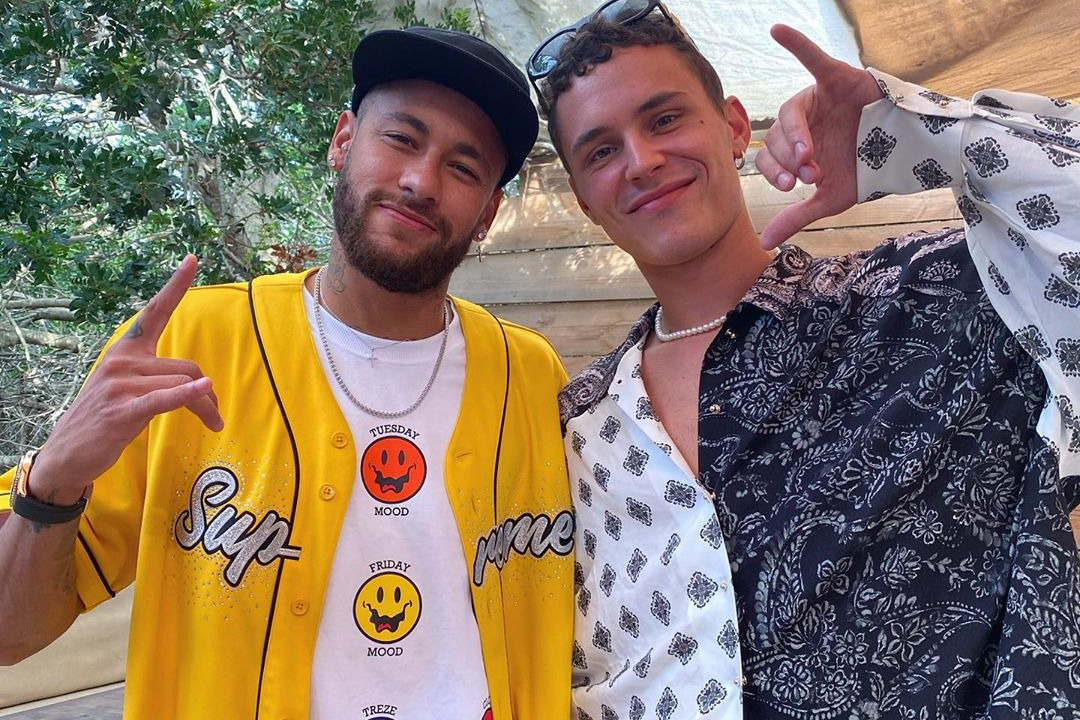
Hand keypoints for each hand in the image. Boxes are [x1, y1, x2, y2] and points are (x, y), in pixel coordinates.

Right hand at [32, 255, 222, 504]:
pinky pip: (164, 398)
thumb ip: (160, 377)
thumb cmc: (105, 419)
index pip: (154, 312)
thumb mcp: (129, 389)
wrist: (68, 454)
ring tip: (214, 424)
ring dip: (206, 407)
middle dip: (209, 393)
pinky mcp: (123, 410)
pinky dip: (188, 396)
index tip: (192, 259)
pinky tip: (205, 391)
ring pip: (185, 385)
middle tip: (216, 416)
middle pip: (188, 368)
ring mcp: (121, 385)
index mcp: (126, 350)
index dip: (175, 286)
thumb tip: (201, 383)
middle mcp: (122, 361)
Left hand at [756, 24, 884, 248]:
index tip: (796, 186)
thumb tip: (765, 243)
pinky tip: (777, 31)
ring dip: (795, 135)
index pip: (769, 160)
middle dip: (791, 159)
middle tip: (811, 172)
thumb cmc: (868, 171)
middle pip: (778, 137)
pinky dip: (796, 45)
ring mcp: (818, 100)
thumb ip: (796, 216)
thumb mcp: (829, 199)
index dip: (777, 173)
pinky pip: (814, 59)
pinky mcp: (837, 80)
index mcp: (796, 149)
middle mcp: (803, 123)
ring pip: (790, 113)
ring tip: (810, 153)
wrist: (912, 153)